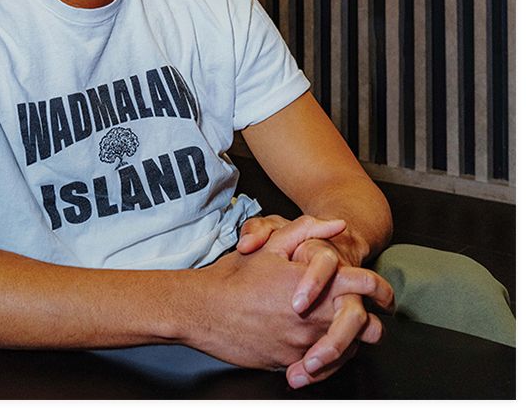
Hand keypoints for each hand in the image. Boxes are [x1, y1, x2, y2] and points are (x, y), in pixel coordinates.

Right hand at [192, 217, 391, 372]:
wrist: (206, 310)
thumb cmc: (237, 277)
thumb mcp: (270, 244)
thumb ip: (307, 230)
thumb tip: (337, 223)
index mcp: (318, 285)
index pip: (368, 286)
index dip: (382, 289)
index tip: (385, 295)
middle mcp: (318, 317)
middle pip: (369, 327)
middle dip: (372, 322)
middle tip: (367, 317)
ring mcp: (307, 344)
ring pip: (348, 350)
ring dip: (347, 340)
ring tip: (333, 327)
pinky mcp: (293, 362)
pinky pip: (323, 367)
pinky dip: (324, 357)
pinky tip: (313, 345)